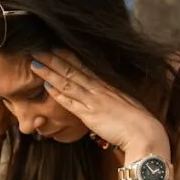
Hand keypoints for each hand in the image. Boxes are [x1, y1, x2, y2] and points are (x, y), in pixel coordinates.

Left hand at [31, 49, 166, 152]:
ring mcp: (94, 100)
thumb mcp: (123, 104)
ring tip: (35, 62)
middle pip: (72, 69)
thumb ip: (111, 100)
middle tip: (37, 48)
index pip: (83, 66)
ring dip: (50, 71)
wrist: (144, 133)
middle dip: (53, 58)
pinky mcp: (90, 115)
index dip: (67, 56)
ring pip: (68, 82)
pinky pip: (71, 102)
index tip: (54, 47)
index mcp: (106, 85)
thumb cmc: (137, 122)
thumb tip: (105, 100)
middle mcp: (99, 88)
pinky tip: (45, 85)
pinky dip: (57, 93)